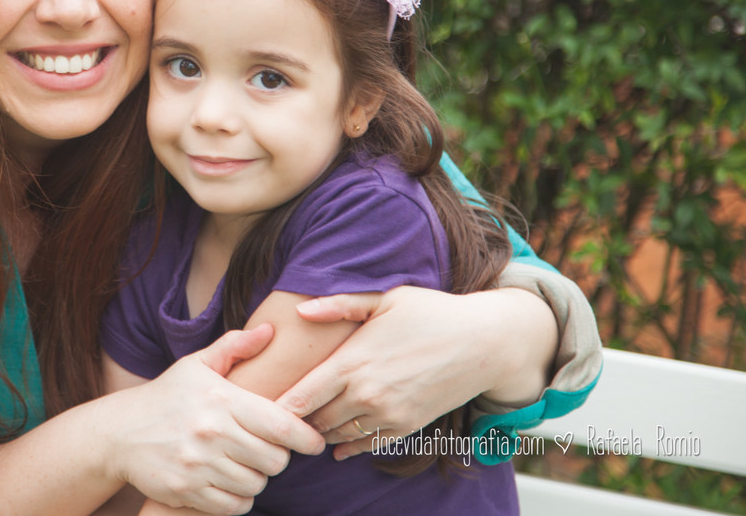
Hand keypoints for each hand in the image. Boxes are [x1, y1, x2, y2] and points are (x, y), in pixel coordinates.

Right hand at [107, 326, 324, 514]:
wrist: (119, 432)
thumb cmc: (166, 396)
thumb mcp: (196, 364)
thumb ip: (235, 346)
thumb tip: (269, 330)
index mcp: (221, 399)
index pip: (281, 425)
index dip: (306, 437)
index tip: (313, 442)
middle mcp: (212, 432)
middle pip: (274, 460)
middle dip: (277, 458)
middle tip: (267, 450)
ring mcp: (198, 464)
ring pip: (255, 484)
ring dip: (256, 478)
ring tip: (245, 465)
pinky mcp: (186, 490)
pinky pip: (233, 505)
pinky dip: (237, 499)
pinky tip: (229, 483)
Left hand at [275, 287, 551, 459]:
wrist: (484, 343)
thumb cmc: (431, 312)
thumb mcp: (385, 298)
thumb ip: (340, 304)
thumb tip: (300, 310)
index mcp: (354, 361)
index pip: (303, 396)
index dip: (279, 407)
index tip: (262, 407)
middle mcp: (367, 393)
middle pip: (316, 420)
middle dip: (296, 420)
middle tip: (276, 419)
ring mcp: (388, 414)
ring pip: (338, 435)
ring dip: (321, 432)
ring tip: (303, 427)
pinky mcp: (407, 426)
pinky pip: (366, 445)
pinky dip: (348, 447)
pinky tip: (336, 445)